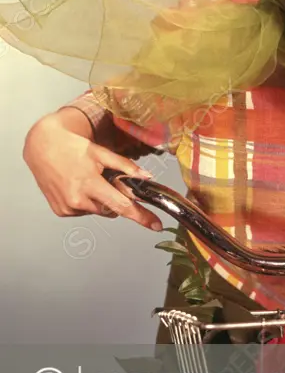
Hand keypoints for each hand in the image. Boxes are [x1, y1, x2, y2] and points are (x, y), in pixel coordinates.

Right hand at [22, 114, 163, 230]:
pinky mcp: (61, 211)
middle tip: (106, 180)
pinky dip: (86, 201)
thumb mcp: (101, 152)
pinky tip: (77, 186)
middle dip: (115, 198)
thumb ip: (125, 166)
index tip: (155, 225)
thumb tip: (146, 177)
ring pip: (98, 210)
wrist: (41, 147)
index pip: (122, 205)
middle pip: (111, 208)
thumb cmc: (71, 147)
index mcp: (89, 184)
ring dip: (99, 199)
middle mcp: (77, 200)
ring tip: (87, 179)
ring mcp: (67, 208)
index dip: (141, 216)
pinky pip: (84, 211)